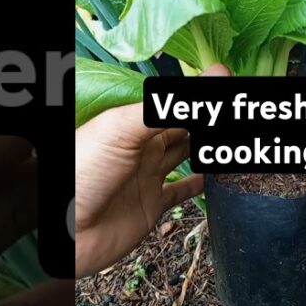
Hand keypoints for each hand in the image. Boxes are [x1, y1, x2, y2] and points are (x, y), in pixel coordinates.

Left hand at [73, 64, 227, 277]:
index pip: (177, 104)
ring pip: (185, 156)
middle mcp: (143, 147)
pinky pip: (180, 192)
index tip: (236, 87)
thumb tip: (218, 73)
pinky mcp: (150, 207)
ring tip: (233, 141)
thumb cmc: (83, 172)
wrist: (63, 232)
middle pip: (184, 128)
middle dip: (208, 121)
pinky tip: (214, 178)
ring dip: (207, 148)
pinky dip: (199, 185)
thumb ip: (170, 105)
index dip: (204, 97)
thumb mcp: (125, 129)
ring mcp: (148, 177)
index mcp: (135, 123)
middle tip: (243, 114)